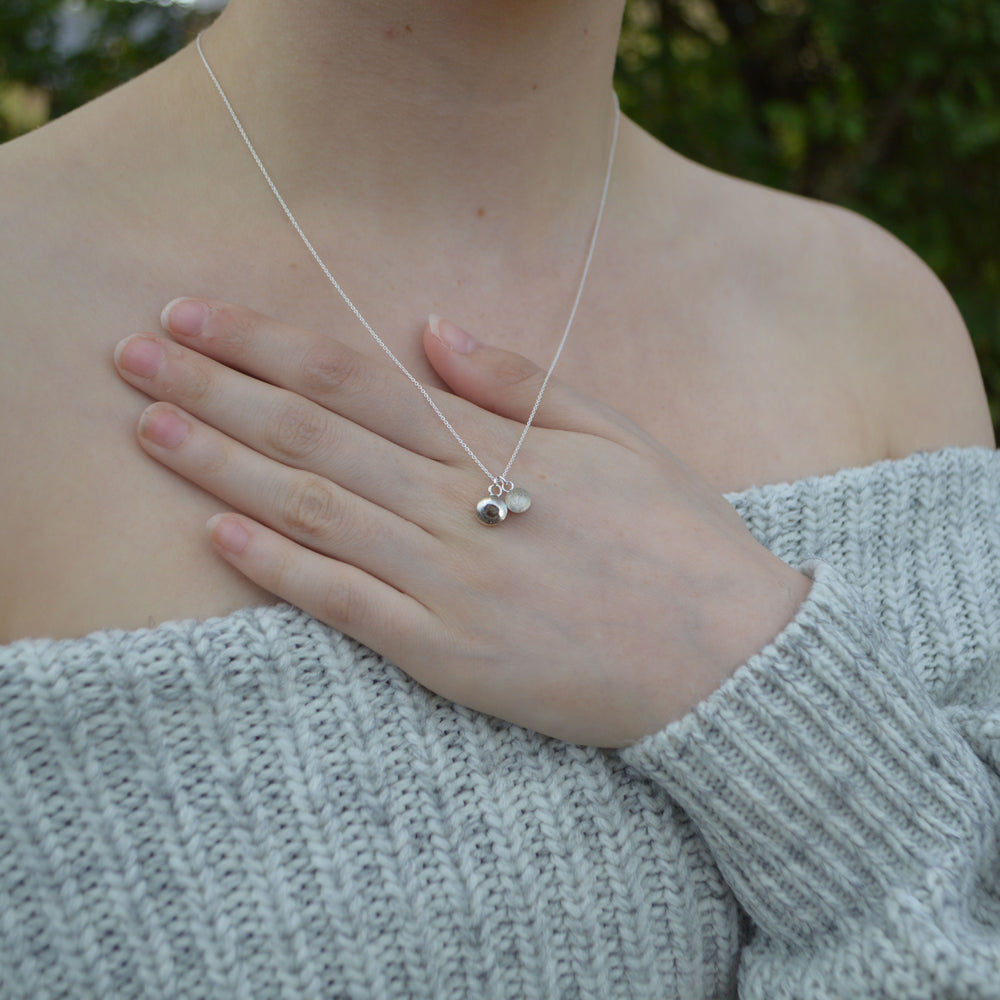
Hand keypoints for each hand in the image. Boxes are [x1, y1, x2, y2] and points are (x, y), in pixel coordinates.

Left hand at [114, 300, 809, 745]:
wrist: (730, 661)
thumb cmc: (681, 542)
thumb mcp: (619, 438)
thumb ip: (522, 382)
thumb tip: (436, 328)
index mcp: (498, 450)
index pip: (357, 380)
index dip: (269, 345)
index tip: (198, 317)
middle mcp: (459, 509)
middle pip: (316, 437)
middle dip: (219, 391)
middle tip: (135, 356)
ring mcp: (450, 585)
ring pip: (316, 513)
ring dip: (227, 467)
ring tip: (151, 430)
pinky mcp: (450, 657)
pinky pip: (350, 609)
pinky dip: (282, 572)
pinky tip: (223, 535)